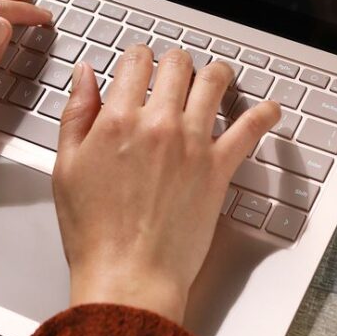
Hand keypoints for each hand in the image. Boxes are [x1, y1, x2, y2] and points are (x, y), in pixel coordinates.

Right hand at [54, 46, 280, 324]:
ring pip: (213, 81)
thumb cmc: (95, 233)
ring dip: (215, 73)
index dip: (138, 58)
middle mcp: (159, 124)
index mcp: (118, 120)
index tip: (140, 65)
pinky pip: (250, 127)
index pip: (136, 61)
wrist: (128, 277)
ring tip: (215, 78)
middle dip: (174, 63)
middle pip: (177, 63)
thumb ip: (77, 114)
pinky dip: (264, 113)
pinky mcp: (219, 168)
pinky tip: (269, 109)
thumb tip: (86, 75)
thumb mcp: (67, 167)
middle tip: (174, 73)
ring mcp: (193, 143)